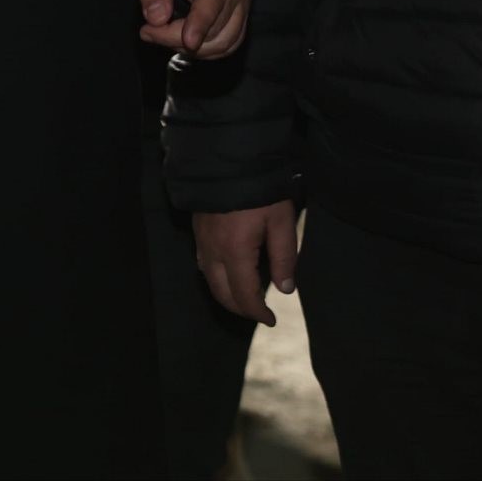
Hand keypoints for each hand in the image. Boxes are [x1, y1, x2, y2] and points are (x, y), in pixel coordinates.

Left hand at [133, 0, 248, 57]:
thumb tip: (156, 18)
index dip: (201, 22)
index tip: (188, 42)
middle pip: (216, 26)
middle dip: (178, 37)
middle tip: (147, 31)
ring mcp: (241, 1)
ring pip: (224, 41)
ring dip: (192, 49)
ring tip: (161, 34)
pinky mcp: (239, 14)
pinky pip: (228, 43)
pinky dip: (205, 50)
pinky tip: (181, 40)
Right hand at [193, 201, 298, 324]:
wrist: (226, 160)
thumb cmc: (259, 191)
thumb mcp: (281, 221)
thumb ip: (284, 257)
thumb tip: (284, 289)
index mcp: (235, 252)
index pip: (244, 295)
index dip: (257, 312)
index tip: (271, 320)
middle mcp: (213, 252)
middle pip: (221, 293)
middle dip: (240, 308)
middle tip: (258, 313)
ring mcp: (201, 241)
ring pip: (209, 279)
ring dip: (225, 295)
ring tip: (244, 298)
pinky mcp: (197, 231)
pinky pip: (203, 264)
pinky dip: (215, 278)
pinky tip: (227, 274)